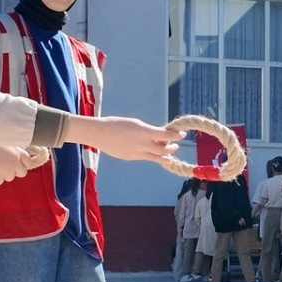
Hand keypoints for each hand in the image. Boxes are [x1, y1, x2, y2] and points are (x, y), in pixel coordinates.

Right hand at [0, 146, 41, 186]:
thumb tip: (17, 150)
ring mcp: (6, 172)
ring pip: (10, 177)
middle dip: (16, 169)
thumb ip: (13, 147)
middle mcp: (14, 164)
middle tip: (6, 164)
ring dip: (5, 173)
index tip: (17, 160)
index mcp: (18, 153)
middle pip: (22, 172)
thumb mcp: (5, 139)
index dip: (23, 161)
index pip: (28, 161)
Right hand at [63, 116, 184, 163]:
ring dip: (165, 155)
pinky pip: (145, 158)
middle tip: (175, 145)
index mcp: (144, 132)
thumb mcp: (136, 124)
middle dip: (172, 147)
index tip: (182, 134)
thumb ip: (149, 131)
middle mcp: (142, 144)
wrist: (99, 133)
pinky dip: (152, 156)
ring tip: (169, 154)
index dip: (176, 135)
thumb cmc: (117, 124)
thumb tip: (160, 135)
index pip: (166, 136)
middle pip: (164, 150)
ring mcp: (137, 153)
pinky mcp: (131, 158)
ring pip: (156, 158)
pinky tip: (153, 153)